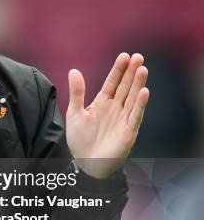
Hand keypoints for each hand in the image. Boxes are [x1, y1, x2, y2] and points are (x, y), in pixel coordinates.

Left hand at [66, 53, 148, 177]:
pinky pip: (136, 115)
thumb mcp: (75, 113)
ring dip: (138, 84)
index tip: (124, 56)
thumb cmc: (80, 139)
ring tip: (142, 68)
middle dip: (131, 72)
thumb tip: (73, 70)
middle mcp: (116, 108)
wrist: (85, 163)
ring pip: (133, 98)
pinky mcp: (128, 131)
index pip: (112, 82)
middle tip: (138, 56)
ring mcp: (123, 119)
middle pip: (125, 87)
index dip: (118, 70)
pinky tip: (145, 91)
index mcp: (102, 102)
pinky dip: (140, 104)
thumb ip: (77, 93)